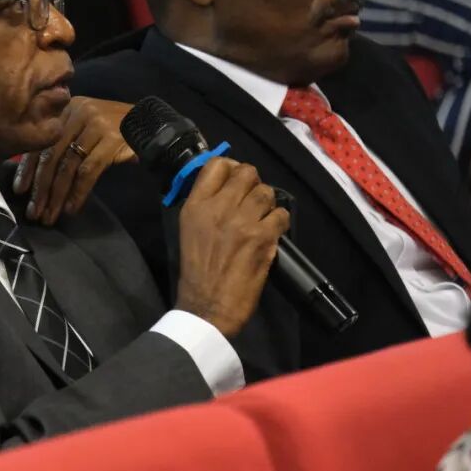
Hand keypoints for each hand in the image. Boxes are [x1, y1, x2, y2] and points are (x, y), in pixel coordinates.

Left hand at [13, 97, 135, 225]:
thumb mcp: (84, 125)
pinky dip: (77, 193)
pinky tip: (71, 208)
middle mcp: (77, 113)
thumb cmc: (113, 128)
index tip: (20, 190)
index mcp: (66, 109)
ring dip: (56, 195)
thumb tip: (35, 174)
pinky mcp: (111, 140)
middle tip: (33, 211)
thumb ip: (63, 140)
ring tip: (49, 215)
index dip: (27, 168)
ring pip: (68, 166)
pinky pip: (88, 171)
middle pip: (51, 155)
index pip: (40, 141)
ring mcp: (94, 125)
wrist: (151, 123)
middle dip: (40, 187)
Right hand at [173, 158, 289, 337]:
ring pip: (266, 192)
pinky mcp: (262, 238)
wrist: (207, 305)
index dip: (231, 167)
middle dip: (253, 183)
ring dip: (267, 203)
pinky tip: (271, 234)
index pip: (217, 165)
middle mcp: (218, 207)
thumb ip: (206, 206)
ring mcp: (242, 221)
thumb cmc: (196, 270)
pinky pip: (281, 215)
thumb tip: (227, 190)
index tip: (235, 179)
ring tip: (262, 218)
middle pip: (247, 172)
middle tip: (252, 200)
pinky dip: (280, 223)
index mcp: (196, 206)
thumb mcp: (189, 230)